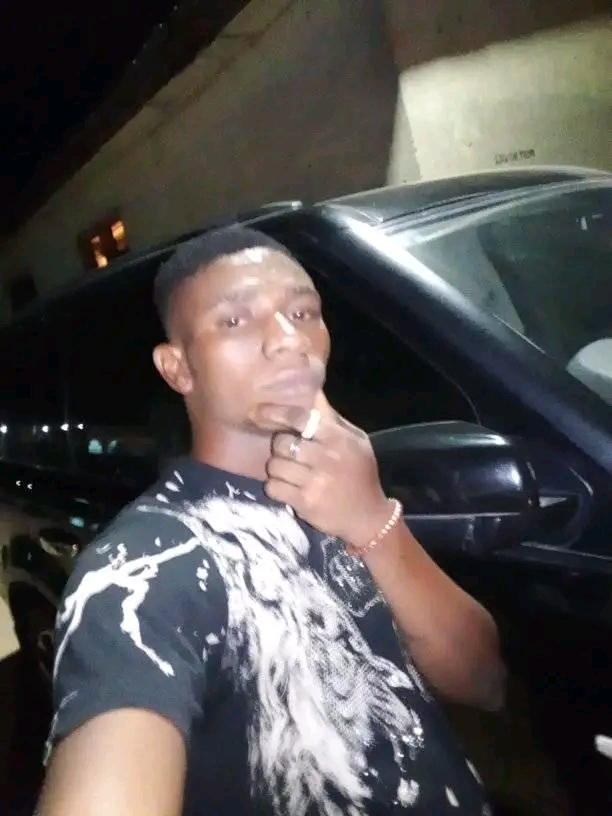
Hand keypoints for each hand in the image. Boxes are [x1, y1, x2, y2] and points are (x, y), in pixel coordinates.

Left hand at [253, 392, 389, 546]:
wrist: (368, 516)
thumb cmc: (359, 473)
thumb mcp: (355, 441)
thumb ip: (331, 419)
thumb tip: (312, 390)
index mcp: (338, 439)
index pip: (301, 418)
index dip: (278, 413)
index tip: (261, 412)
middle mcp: (326, 458)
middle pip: (282, 443)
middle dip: (279, 446)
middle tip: (286, 452)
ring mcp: (314, 482)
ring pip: (274, 465)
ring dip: (276, 467)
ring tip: (287, 470)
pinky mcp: (304, 503)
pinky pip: (273, 487)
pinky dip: (275, 486)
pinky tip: (286, 487)